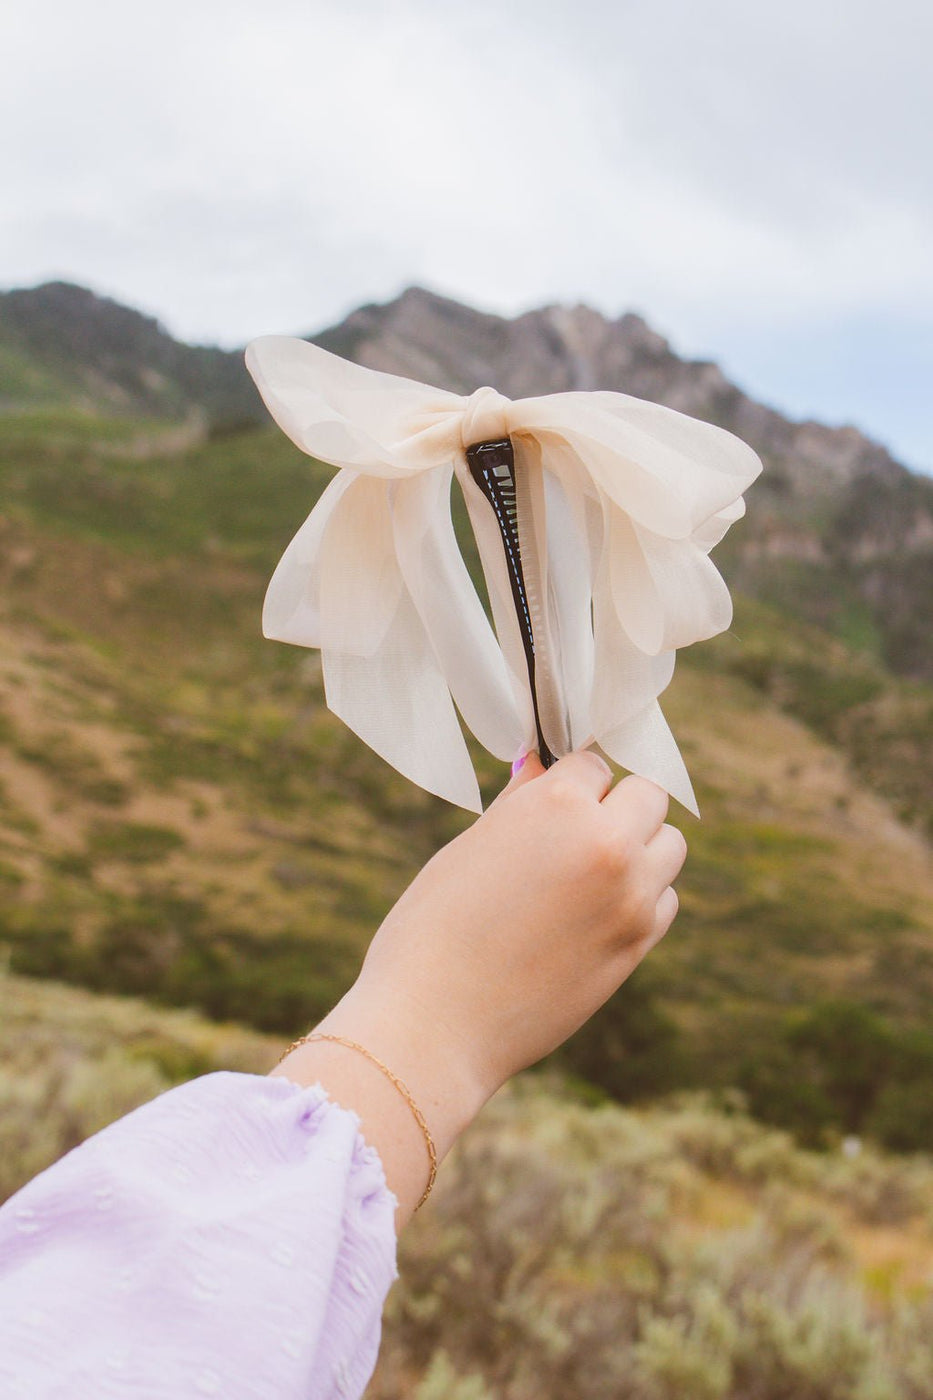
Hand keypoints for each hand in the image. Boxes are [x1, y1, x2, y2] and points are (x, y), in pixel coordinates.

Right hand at [276, 752, 685, 1222]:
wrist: (434, 1024)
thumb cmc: (432, 930)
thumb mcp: (470, 847)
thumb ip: (521, 804)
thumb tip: (542, 768)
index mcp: (556, 805)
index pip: (593, 764)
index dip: (570, 784)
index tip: (553, 805)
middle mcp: (606, 841)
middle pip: (649, 794)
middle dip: (617, 806)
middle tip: (578, 833)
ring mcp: (631, 895)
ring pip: (670, 845)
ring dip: (641, 848)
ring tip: (592, 873)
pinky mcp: (638, 944)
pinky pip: (665, 899)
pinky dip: (643, 897)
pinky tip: (597, 912)